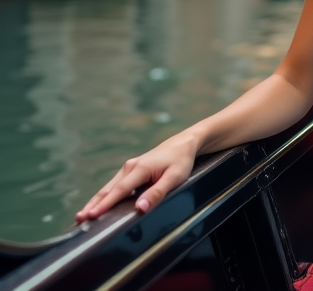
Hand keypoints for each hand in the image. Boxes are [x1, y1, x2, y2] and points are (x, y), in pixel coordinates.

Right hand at [75, 130, 199, 221]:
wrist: (183, 144)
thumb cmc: (180, 161)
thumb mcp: (175, 178)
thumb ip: (157, 193)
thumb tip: (140, 208)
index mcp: (140, 169)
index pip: (120, 190)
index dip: (105, 204)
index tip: (91, 215)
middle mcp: (129, 167)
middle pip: (108, 189)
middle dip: (93, 205)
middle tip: (78, 220)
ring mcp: (128, 168)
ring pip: (109, 187)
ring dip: (95, 201)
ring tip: (82, 216)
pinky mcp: (130, 171)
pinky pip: (115, 186)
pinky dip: (105, 197)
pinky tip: (99, 206)